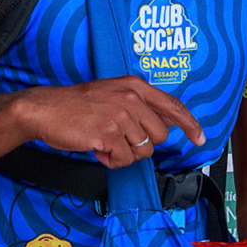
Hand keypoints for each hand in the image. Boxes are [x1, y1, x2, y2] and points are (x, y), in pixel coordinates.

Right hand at [14, 76, 203, 168]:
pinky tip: (97, 148)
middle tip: (120, 139)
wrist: (46, 109)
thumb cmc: (78, 104)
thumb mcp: (114, 94)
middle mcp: (131, 98)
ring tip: (105, 142)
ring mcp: (120, 115)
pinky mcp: (107, 134)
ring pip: (142, 151)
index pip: (173, 106)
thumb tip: (167, 123)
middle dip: (142, 145)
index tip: (200, 138)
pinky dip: (111, 161)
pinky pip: (123, 160)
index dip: (190, 125)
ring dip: (124, 154)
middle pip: (159, 136)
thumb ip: (141, 105)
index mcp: (135, 86)